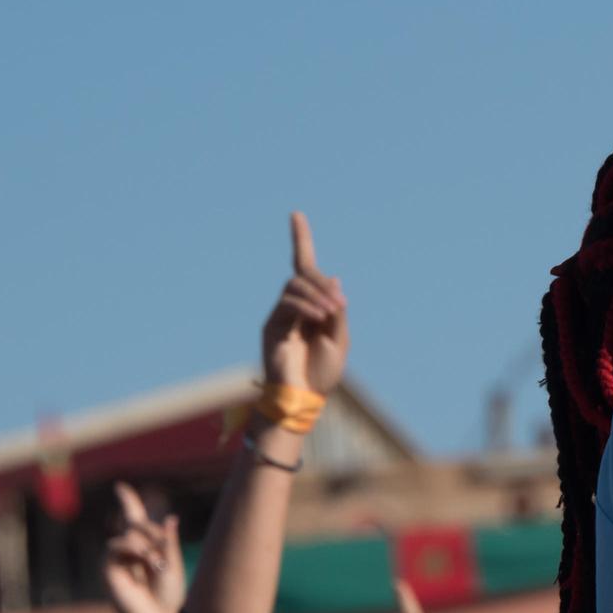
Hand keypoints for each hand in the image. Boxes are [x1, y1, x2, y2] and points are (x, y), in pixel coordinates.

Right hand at [100, 482, 185, 612]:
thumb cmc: (168, 596)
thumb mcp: (173, 564)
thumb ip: (169, 542)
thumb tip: (170, 518)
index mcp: (146, 547)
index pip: (133, 519)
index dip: (127, 502)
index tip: (120, 487)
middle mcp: (129, 551)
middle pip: (135, 524)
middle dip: (152, 532)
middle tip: (162, 555)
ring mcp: (117, 559)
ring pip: (129, 535)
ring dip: (145, 544)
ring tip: (155, 562)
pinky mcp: (109, 568)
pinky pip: (116, 545)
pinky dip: (133, 548)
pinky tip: (145, 559)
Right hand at [264, 212, 349, 393]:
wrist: (305, 398)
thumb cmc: (322, 373)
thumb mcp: (339, 338)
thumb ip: (336, 309)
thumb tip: (332, 277)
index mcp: (312, 306)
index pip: (304, 267)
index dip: (300, 240)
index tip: (296, 214)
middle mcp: (294, 306)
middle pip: (303, 275)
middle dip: (322, 284)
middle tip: (340, 305)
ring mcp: (281, 315)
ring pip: (295, 286)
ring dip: (316, 295)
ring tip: (331, 314)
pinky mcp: (272, 326)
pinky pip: (287, 303)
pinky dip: (305, 306)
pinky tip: (318, 317)